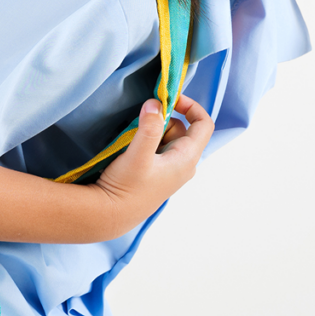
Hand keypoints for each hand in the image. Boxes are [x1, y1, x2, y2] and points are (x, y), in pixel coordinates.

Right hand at [92, 95, 212, 228]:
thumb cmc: (126, 188)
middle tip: (141, 125)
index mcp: (187, 159)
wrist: (110, 216)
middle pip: (182, 129)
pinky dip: (149, 143)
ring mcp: (172, 171)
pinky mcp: (159, 175)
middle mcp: (184, 165)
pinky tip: (133, 152)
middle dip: (163, 121)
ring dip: (154, 132)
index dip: (191, 106)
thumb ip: (149, 127)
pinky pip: (159, 149)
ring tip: (134, 143)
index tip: (170, 99)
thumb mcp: (138, 154)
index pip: (204, 124)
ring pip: (168, 138)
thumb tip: (156, 104)